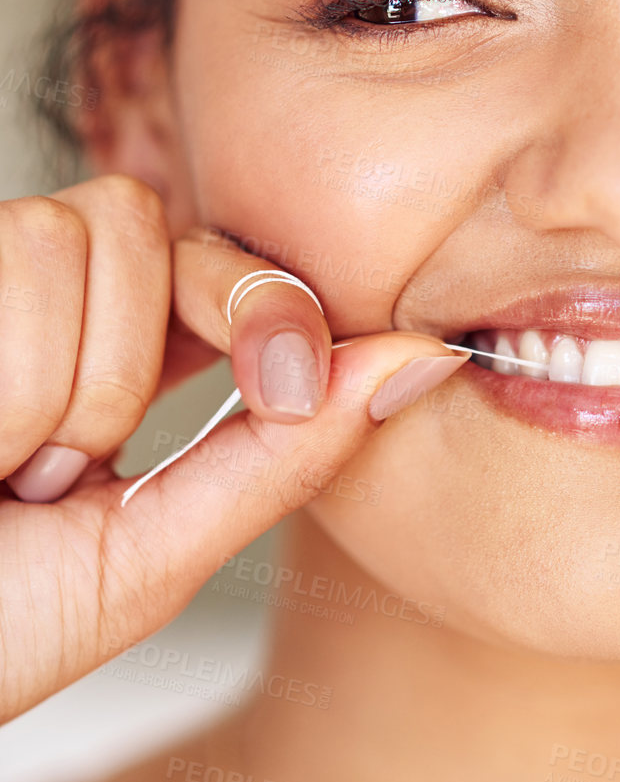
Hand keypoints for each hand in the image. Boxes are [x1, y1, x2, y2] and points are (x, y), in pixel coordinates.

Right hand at [0, 175, 464, 721]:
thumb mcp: (147, 559)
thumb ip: (281, 459)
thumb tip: (417, 363)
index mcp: (106, 367)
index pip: (213, 267)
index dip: (263, 302)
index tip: (289, 379)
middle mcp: (30, 308)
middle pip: (149, 222)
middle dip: (137, 351)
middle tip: (69, 463)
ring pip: (82, 232)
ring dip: (60, 383)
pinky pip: (23, 253)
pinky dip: (14, 380)